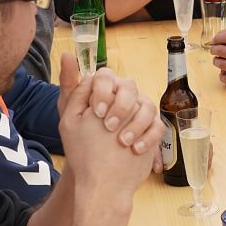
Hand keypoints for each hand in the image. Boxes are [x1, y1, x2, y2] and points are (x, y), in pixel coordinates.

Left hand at [56, 54, 162, 194]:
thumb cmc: (80, 140)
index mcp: (105, 90)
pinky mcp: (151, 130)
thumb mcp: (70, 114)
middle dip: (121, 107)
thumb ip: (69, 84)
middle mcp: (125, 97)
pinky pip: (158, 127)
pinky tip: (135, 149)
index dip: (103, 91)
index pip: (108, 76)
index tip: (96, 111)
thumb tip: (67, 54)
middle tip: (109, 126)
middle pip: (131, 88)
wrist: (95, 170)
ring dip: (136, 124)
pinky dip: (148, 138)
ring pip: (148, 106)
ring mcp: (140, 113)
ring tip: (123, 142)